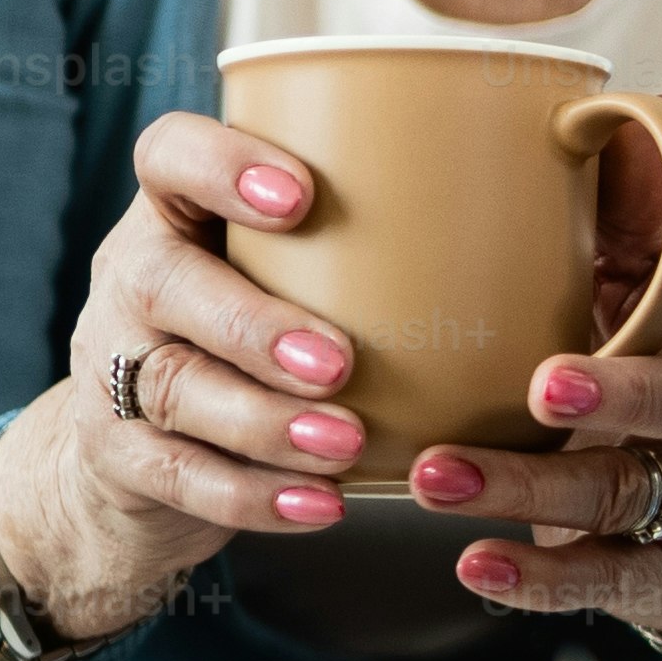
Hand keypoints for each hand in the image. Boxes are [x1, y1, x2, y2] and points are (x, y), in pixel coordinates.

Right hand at [0, 113, 373, 645]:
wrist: (150, 451)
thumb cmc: (268, 326)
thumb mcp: (296, 270)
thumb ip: (376, 233)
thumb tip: (550, 174)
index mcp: (176, 213)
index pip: (169, 156)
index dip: (222, 166)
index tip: (301, 198)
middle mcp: (131, 280)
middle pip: (165, 284)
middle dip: (255, 326)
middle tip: (340, 363)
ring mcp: (111, 369)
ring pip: (173, 388)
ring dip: (265, 421)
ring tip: (345, 443)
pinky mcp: (117, 455)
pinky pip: (177, 476)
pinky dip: (253, 496)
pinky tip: (322, 504)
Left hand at [416, 180, 661, 635]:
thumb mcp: (657, 301)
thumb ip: (638, 219)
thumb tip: (637, 101)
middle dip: (625, 391)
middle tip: (546, 383)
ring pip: (626, 488)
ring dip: (530, 484)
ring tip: (437, 474)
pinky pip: (602, 577)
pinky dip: (537, 576)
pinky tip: (473, 565)